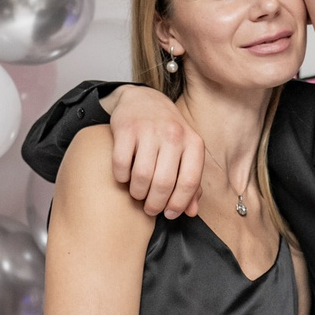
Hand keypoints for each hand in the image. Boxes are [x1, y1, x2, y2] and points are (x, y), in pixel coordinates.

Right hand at [106, 85, 203, 216]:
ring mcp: (150, 130)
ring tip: (137, 193)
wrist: (144, 100)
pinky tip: (124, 178)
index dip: (179, 204)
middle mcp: (174, 134)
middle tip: (150, 208)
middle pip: (164, 183)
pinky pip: (121, 164)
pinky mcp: (126, 128)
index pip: (190, 182)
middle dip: (155, 203)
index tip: (169, 214)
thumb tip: (192, 211)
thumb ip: (191, 182)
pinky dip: (121, 177)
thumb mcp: (186, 153)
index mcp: (193, 143)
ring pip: (142, 176)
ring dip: (137, 192)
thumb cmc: (168, 134)